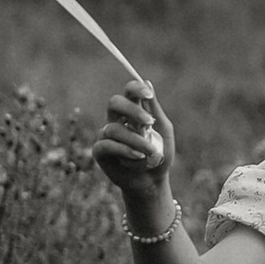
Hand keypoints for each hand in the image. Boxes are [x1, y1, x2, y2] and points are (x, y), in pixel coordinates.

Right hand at [92, 69, 176, 199]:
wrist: (152, 181)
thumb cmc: (159, 154)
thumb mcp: (164, 130)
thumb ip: (155, 109)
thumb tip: (147, 82)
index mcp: (133, 111)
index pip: (129, 92)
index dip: (135, 88)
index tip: (148, 94)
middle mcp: (117, 120)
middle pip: (114, 103)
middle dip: (131, 110)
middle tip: (149, 122)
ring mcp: (106, 135)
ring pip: (114, 128)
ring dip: (135, 139)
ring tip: (150, 150)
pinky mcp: (100, 152)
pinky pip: (107, 145)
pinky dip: (124, 150)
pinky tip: (138, 156)